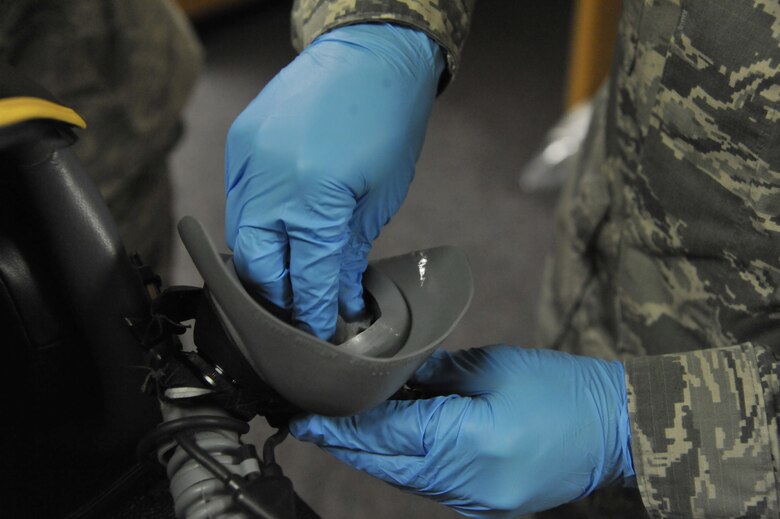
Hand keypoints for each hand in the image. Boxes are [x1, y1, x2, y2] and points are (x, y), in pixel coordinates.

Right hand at [225, 23, 443, 339]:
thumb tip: (340, 294)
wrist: (369, 53)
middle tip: (300, 315)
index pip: (308, 277)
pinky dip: (258, 226)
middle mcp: (270, 182)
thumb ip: (350, 251)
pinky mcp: (239, 145)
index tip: (321, 333)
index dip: (315, 312)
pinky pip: (239, 202)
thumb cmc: (388, 119)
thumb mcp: (380, 195)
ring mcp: (247, 161)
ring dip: (264, 265)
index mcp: (314, 198)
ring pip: (241, 237)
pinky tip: (279, 235)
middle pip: (258, 267)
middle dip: (278, 299)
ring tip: (291, 278)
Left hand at [290, 346, 633, 516]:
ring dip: (374, 456)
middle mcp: (466, 482)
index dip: (344, 425)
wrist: (616, 429)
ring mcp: (477, 501)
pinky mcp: (487, 504)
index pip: (387, 433)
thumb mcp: (493, 366)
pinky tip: (390, 446)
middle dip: (347, 445)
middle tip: (310, 425)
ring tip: (342, 432)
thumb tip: (395, 373)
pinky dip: (405, 465)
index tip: (308, 416)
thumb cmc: (561, 388)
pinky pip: (431, 486)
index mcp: (466, 441)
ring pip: (405, 479)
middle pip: (388, 464)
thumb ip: (436, 373)